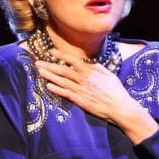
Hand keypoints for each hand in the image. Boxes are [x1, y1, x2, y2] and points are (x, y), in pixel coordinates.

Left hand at [34, 49, 158, 142]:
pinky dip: (56, 89)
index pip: (73, 60)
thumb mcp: (108, 74)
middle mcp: (83, 79)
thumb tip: (87, 62)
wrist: (120, 106)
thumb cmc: (116, 90)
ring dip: (49, 75)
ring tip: (39, 71)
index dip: (61, 55)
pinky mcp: (80, 100)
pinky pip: (66, 93)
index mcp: (91, 70)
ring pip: (62, 81)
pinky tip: (48, 86)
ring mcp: (81, 90)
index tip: (50, 52)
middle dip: (49, 65)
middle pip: (63, 70)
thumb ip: (96, 67)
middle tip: (38, 62)